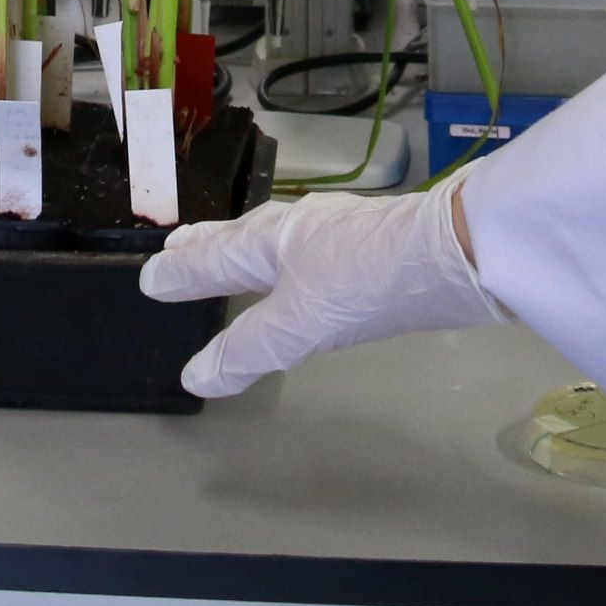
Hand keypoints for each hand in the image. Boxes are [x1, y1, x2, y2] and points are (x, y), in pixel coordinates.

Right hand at [138, 180, 509, 397]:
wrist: (456, 251)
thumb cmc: (368, 281)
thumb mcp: (300, 324)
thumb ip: (247, 351)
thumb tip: (194, 376)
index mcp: (265, 242)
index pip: (209, 260)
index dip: (180, 275)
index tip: (149, 278)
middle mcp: (292, 228)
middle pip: (236, 238)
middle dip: (204, 247)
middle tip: (175, 249)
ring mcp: (332, 231)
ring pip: (271, 240)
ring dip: (241, 249)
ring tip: (227, 255)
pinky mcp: (366, 243)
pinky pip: (302, 249)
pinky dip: (281, 258)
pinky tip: (301, 268)